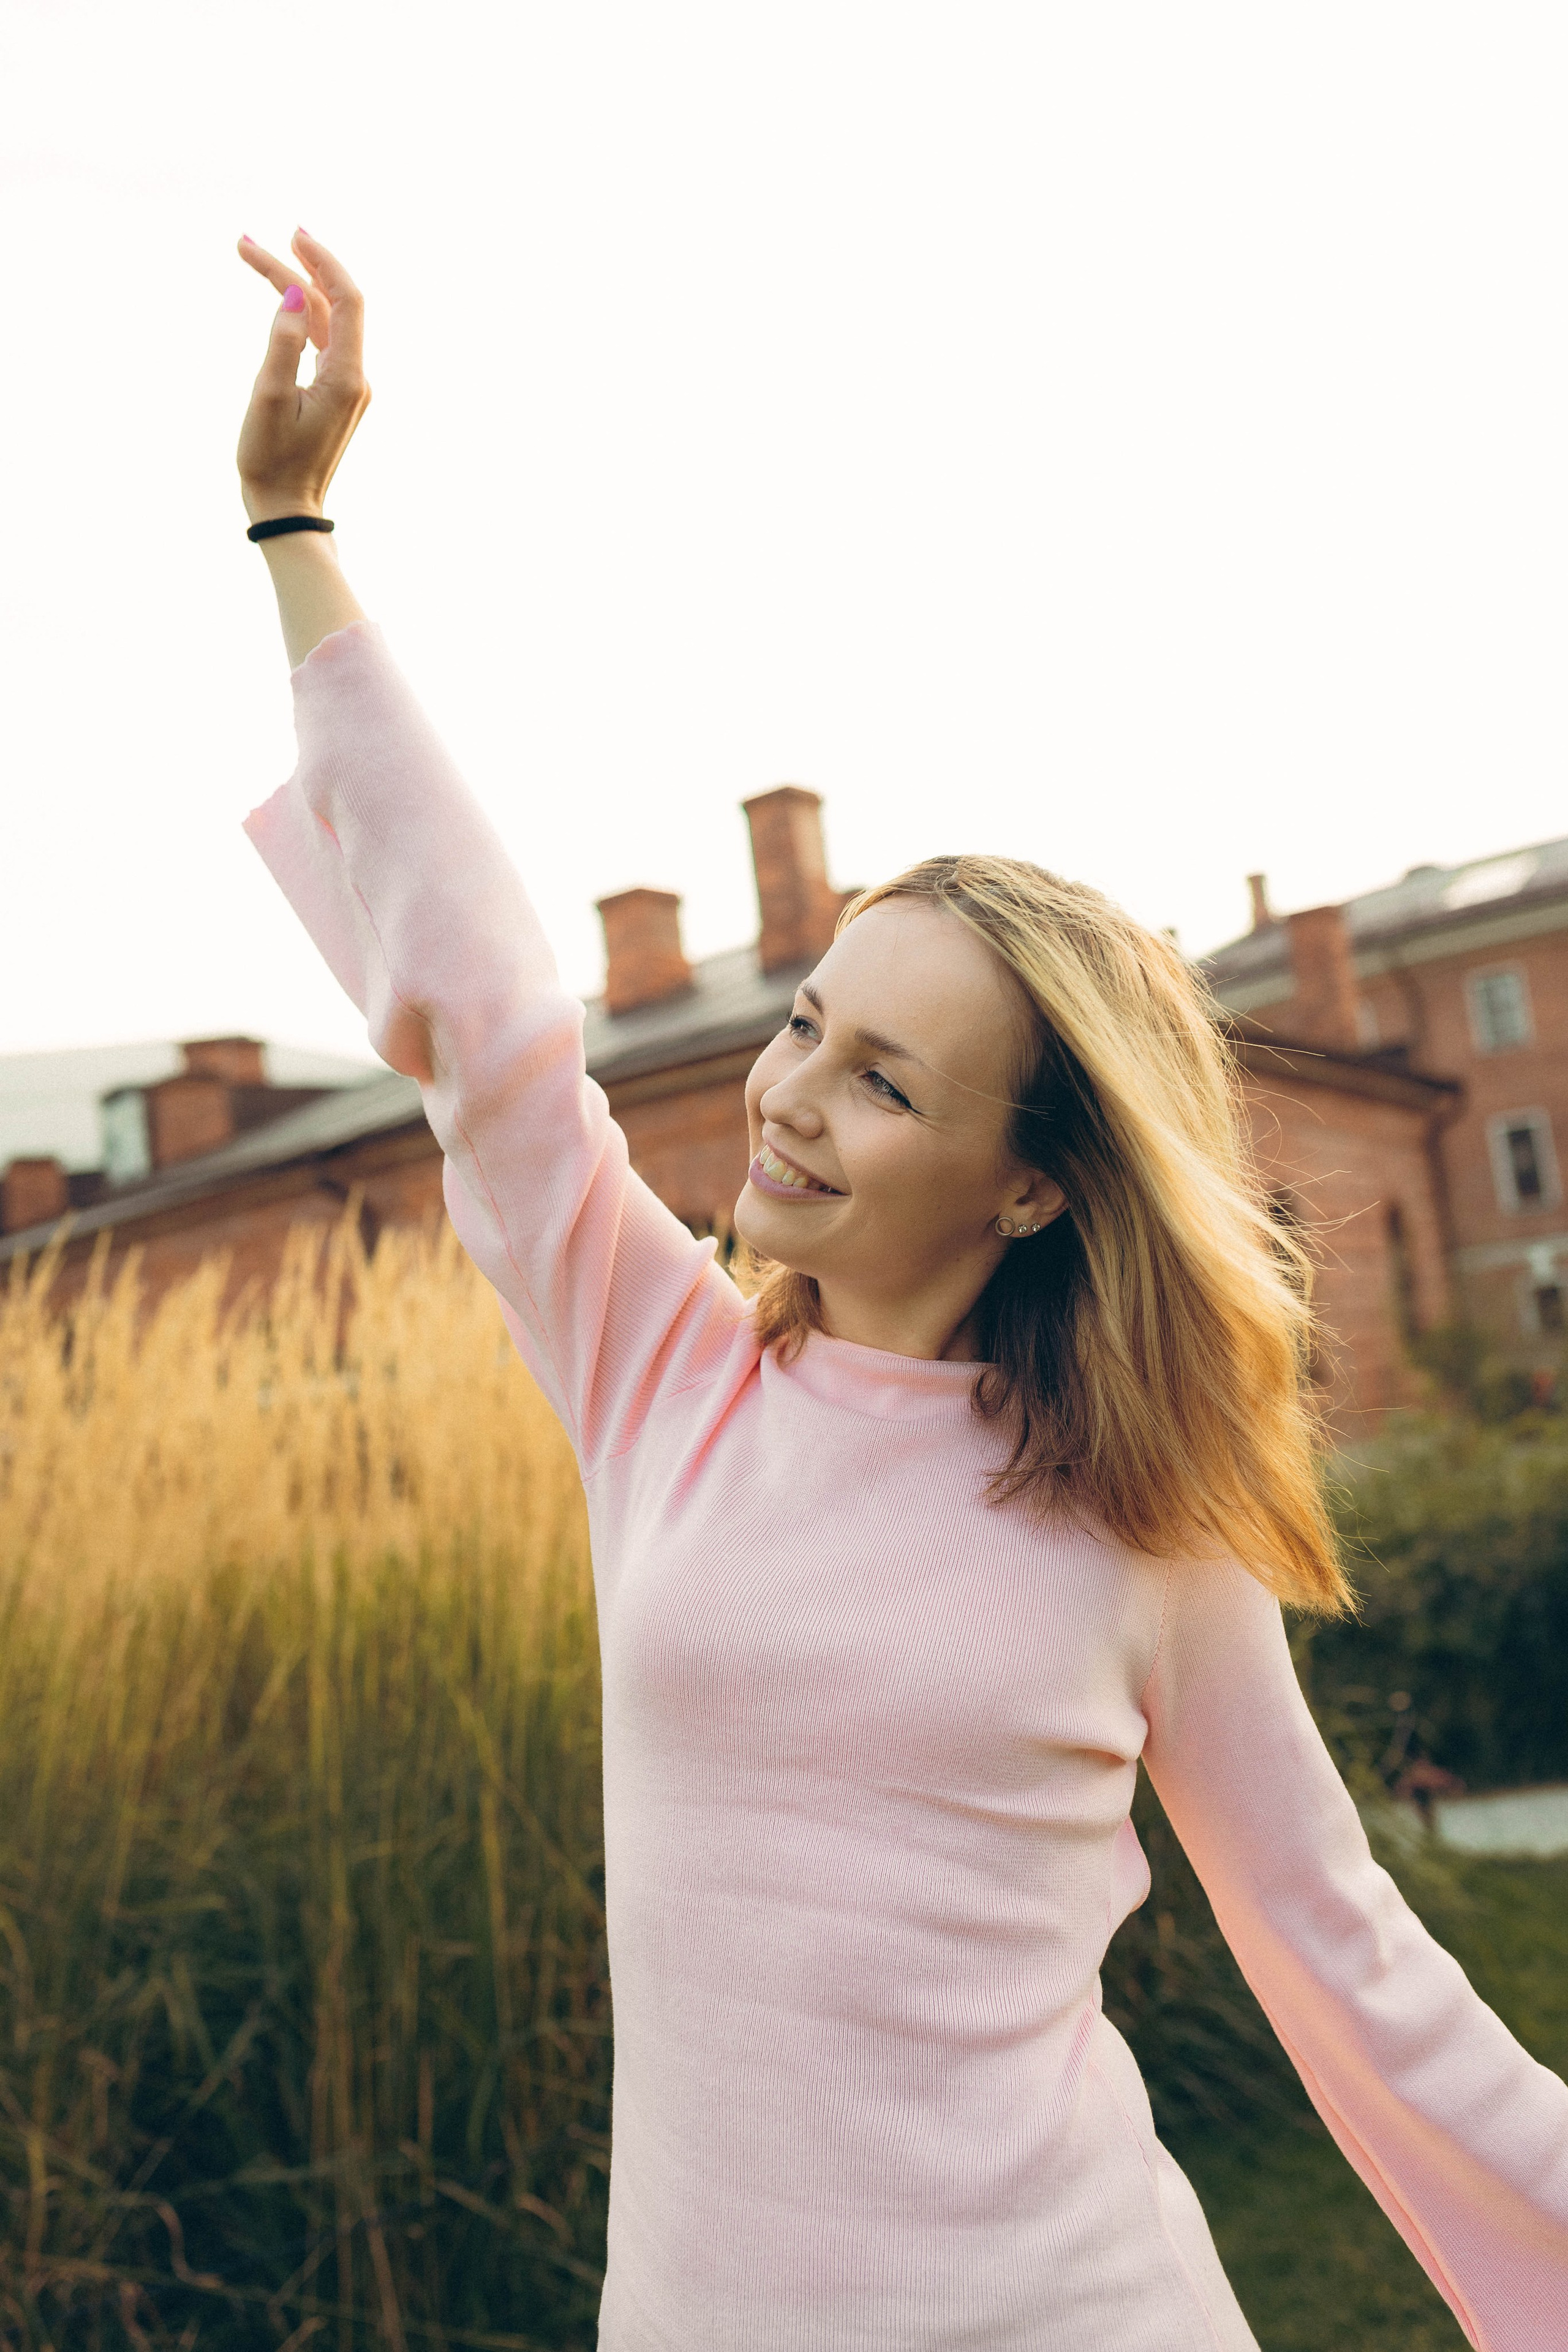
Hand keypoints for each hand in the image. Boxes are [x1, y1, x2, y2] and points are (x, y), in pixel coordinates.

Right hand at [235, 229, 369, 522]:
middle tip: (252, 240)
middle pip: (331, 305)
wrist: (286, 509)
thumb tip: (293, 293)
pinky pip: (320, 339)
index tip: (292, 235)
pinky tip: (279, 294)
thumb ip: (282, 343)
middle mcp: (355, 377)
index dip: (323, 262)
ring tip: (251, 254)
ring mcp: (347, 385)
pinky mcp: (334, 392)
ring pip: (322, 320)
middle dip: (297, 266)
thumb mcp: (268, 399)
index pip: (346, 301)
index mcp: (346, 377)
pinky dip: (298, 312)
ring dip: (291, 285)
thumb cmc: (271, 461)